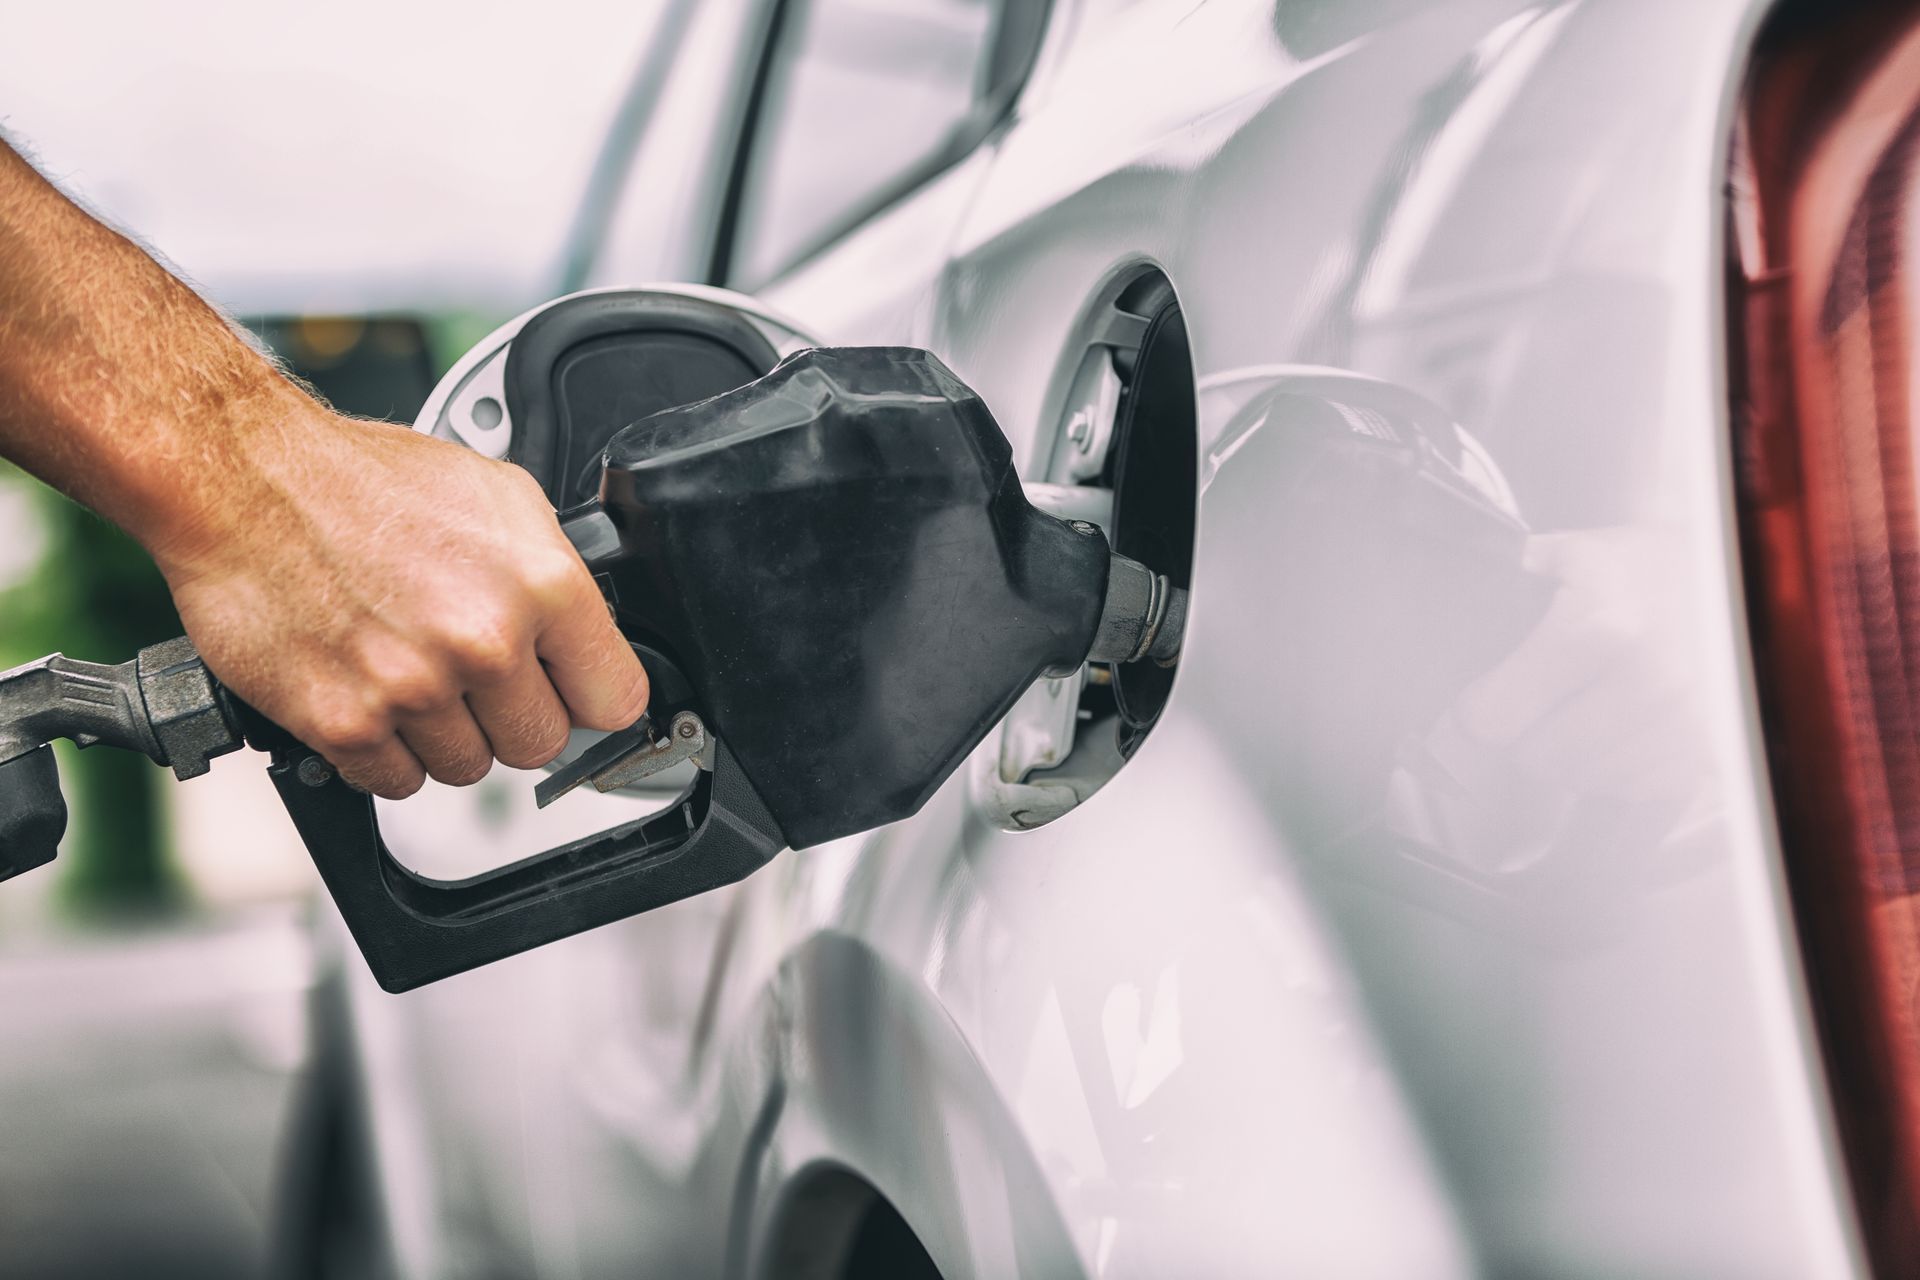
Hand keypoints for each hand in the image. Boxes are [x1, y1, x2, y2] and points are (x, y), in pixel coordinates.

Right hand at [149, 395, 648, 798]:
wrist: (244, 479)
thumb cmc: (362, 481)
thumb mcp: (499, 498)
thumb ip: (554, 576)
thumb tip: (586, 640)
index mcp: (540, 585)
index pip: (614, 699)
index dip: (589, 697)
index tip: (570, 695)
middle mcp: (483, 641)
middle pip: (540, 744)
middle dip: (510, 715)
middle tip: (471, 673)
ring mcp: (414, 688)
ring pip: (469, 768)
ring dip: (445, 735)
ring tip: (411, 671)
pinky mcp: (345, 723)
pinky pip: (397, 782)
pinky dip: (385, 753)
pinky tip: (371, 695)